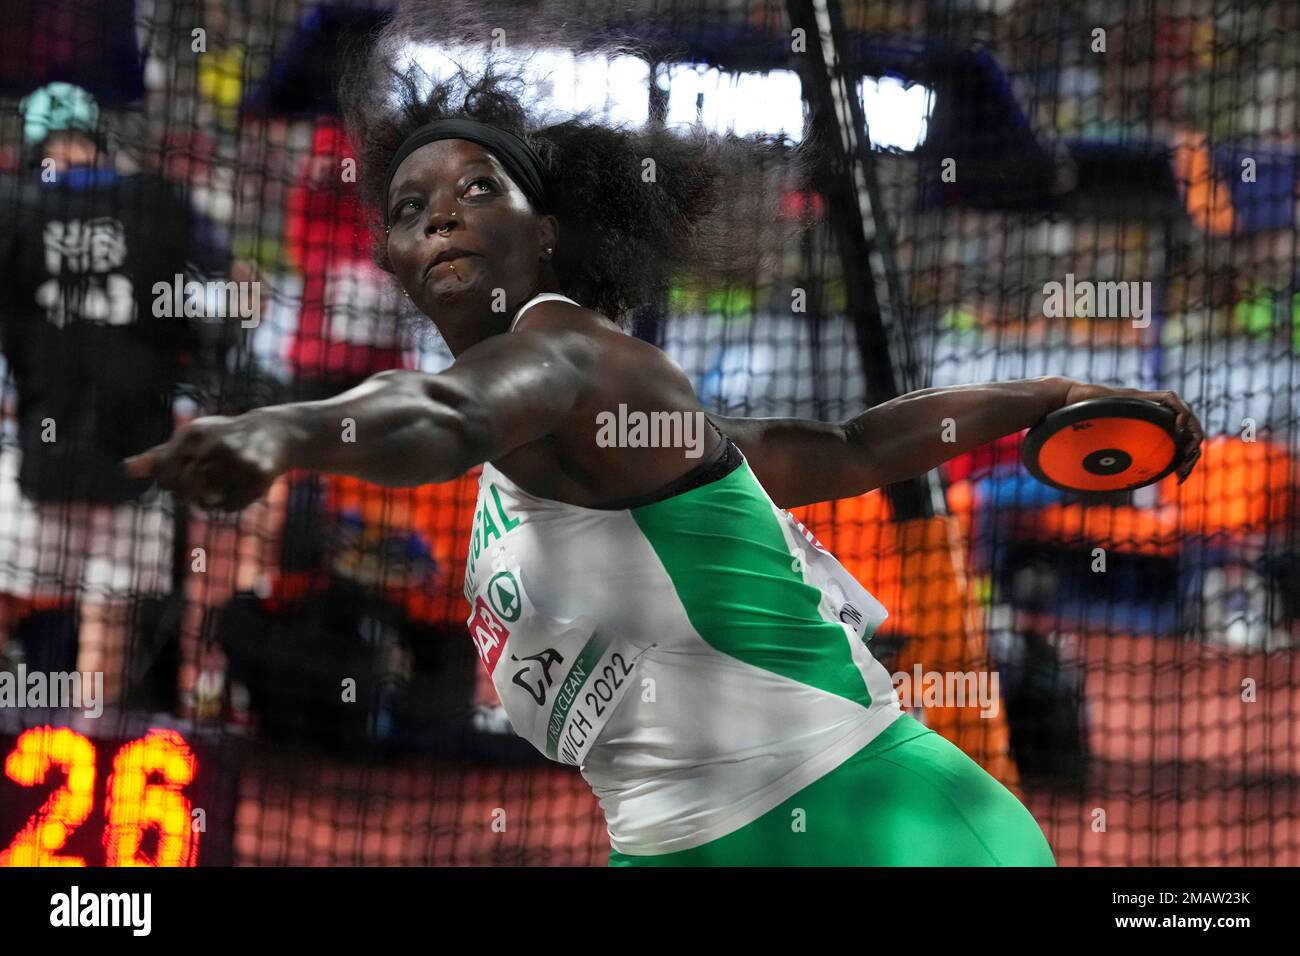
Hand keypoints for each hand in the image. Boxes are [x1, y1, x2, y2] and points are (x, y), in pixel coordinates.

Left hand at [122, 410, 292, 510]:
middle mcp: (213, 445)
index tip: (182, 479)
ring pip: (207, 501)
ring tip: (221, 488)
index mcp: (192, 434)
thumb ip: (158, 458)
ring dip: (210, 501)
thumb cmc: (222, 438)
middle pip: (183, 491)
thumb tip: (123, 470)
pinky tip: (241, 489)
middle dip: (188, 496)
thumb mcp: (190, 443)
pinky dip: (232, 504)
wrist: (273, 433)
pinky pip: (231, 506)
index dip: (169, 484)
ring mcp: (237, 460)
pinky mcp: (257, 475)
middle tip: (201, 489)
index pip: (164, 474)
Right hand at [1059, 380, 1204, 482]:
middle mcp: (1151, 415)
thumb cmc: (1077, 429)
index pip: (1177, 441)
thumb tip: (1104, 489)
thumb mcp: (1101, 450)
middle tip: (1184, 472)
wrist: (1067, 405)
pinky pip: (1172, 399)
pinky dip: (1182, 413)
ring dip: (1193, 433)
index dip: (1183, 460)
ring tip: (1187, 453)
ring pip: (1186, 414)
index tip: (1179, 478)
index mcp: (1146, 429)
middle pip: (1187, 430)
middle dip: (1192, 452)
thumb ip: (1111, 461)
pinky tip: (1177, 428)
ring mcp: (1148, 404)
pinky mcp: (1143, 395)